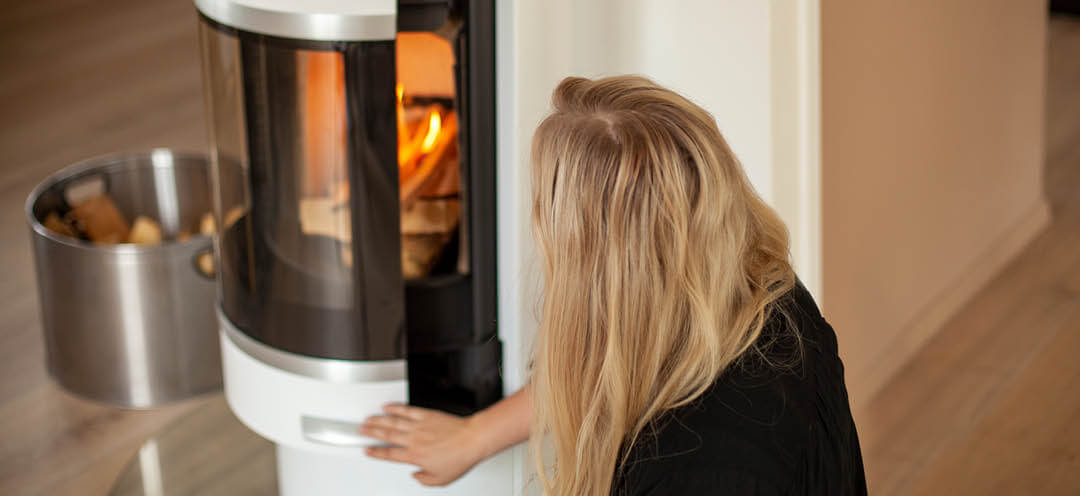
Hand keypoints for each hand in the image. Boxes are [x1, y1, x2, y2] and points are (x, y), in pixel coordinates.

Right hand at [360, 404, 486, 486]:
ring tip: (368, 419)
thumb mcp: (441, 480)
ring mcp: (420, 426)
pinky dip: (395, 407)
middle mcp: (414, 440)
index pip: (390, 454)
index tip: (367, 451)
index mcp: (415, 456)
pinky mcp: (427, 415)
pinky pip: (407, 410)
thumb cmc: (460, 458)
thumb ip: (425, 480)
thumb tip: (416, 476)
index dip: (376, 453)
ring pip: (393, 422)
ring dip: (378, 420)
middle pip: (387, 435)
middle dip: (371, 433)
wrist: (472, 439)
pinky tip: (387, 406)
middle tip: (360, 430)